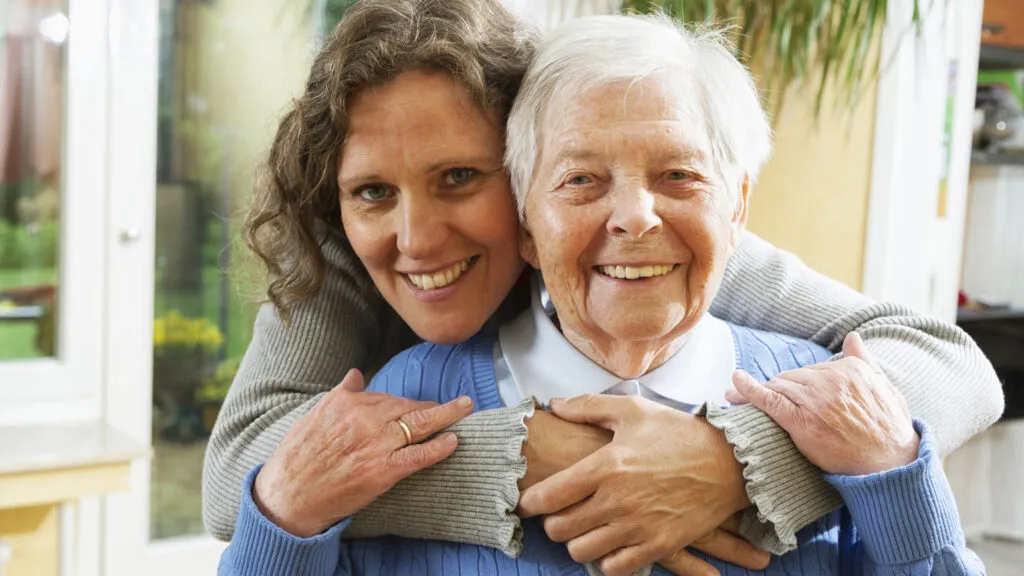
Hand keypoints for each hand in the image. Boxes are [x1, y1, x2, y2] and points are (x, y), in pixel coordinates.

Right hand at [253, 369, 473, 536]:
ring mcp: (376, 444)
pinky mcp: (383, 471)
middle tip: (459, 403)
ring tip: (465, 409)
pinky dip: (438, 447)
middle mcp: (364, 419)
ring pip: (419, 425)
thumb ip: (340, 394)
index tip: (421, 404)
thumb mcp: (314, 415)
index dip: (408, 403)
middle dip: (435, 406)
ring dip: (447, 416)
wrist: (289, 495)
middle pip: (408, 407)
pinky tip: (453, 441)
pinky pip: (418, 456)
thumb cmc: (299, 456)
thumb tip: (355, 374)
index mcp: (347, 402)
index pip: (387, 398)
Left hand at [518, 395, 759, 575]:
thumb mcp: (633, 410)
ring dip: (577, 541)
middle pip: (559, 529)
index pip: (549, 496)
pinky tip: (609, 543)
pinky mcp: (658, 546)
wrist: (729, 462)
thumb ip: (589, 406)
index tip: (528, 501)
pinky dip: (606, 559)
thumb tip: (555, 405)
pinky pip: (614, 568)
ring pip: (582, 551)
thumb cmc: (679, 433)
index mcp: (606, 465)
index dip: (530, 502)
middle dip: (552, 522)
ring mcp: (638, 526)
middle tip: (558, 513)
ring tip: (583, 528)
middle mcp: (617, 500)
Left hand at [727, 332, 918, 475]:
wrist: (890, 464)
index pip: (810, 370)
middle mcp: (830, 380)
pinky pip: (769, 400)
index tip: (790, 391)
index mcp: (849, 369)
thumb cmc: (890, 428)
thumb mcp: (885, 387)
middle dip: (779, 389)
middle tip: (765, 402)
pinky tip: (735, 383)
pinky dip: (749, 389)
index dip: (799, 383)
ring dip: (760, 392)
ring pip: (779, 387)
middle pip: (791, 378)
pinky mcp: (801, 420)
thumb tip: (852, 336)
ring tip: (735, 398)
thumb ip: (864, 360)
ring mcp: (814, 400)